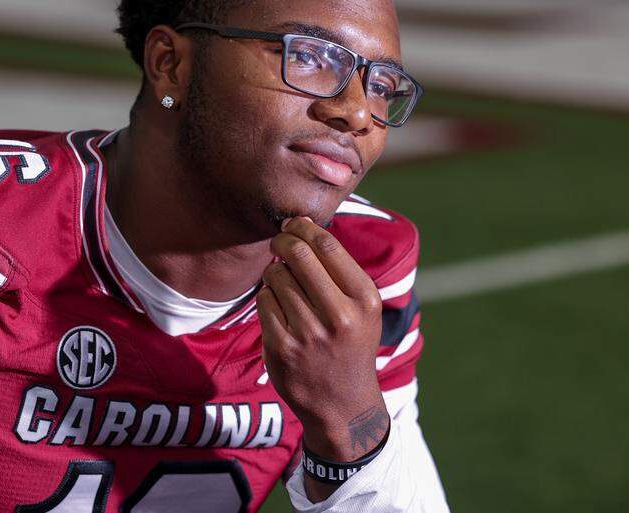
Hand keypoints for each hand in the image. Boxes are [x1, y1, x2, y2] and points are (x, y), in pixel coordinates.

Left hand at [258, 216, 388, 462]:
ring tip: (285, 284)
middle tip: (278, 242)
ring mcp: (309, 333)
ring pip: (276, 277)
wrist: (343, 404)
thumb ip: (337, 269)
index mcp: (365, 299)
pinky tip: (279, 308)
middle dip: (283, 242)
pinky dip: (267, 297)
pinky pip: (263, 302)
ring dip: (275, 273)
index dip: (303, 228)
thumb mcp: (363, 308)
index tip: (292, 224)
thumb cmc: (350, 344)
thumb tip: (301, 225)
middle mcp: (340, 316)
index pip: (327, 245)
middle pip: (298, 255)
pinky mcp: (282, 348)